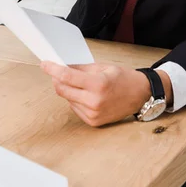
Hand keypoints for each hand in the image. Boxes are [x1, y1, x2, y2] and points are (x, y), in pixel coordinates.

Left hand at [40, 61, 154, 126]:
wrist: (140, 95)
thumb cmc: (123, 78)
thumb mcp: (103, 67)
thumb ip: (81, 68)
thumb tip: (62, 68)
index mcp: (98, 84)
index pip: (67, 76)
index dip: (53, 69)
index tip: (45, 64)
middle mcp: (94, 101)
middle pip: (63, 90)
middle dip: (58, 80)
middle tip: (58, 72)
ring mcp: (93, 113)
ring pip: (68, 99)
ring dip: (69, 90)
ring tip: (84, 85)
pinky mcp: (93, 122)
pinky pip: (75, 108)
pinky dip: (76, 100)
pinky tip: (88, 96)